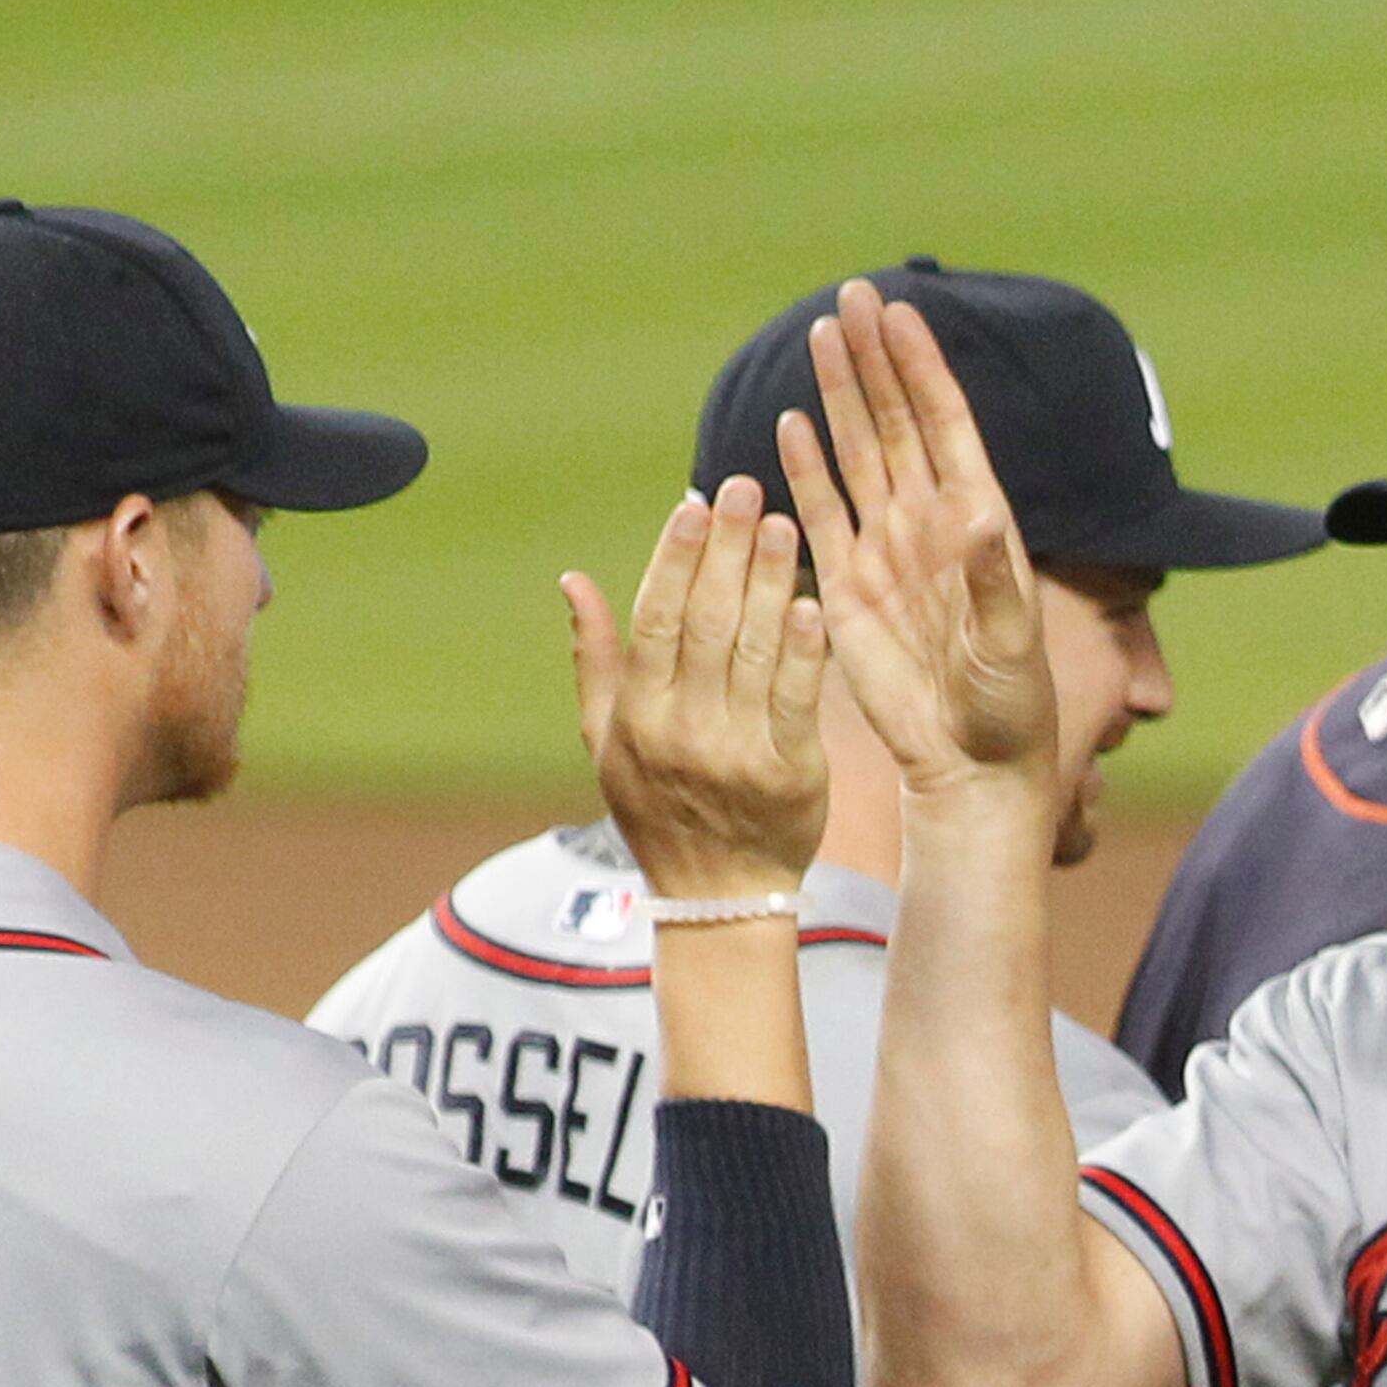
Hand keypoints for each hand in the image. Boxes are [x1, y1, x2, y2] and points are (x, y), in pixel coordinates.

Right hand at [565, 474, 827, 904]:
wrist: (719, 897)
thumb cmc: (660, 811)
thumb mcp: (607, 744)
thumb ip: (595, 660)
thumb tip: (572, 580)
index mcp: (638, 718)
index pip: (655, 621)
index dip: (674, 559)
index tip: (694, 503)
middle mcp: (682, 732)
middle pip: (706, 623)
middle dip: (727, 550)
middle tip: (747, 489)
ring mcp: (736, 754)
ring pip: (753, 651)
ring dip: (770, 582)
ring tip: (784, 525)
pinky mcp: (790, 774)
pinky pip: (796, 699)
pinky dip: (803, 650)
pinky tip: (813, 602)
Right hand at [776, 279, 1058, 799]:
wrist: (970, 763)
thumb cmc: (1009, 706)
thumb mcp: (1010, 644)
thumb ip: (993, 578)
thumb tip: (975, 514)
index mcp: (976, 522)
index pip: (944, 424)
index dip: (921, 367)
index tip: (899, 311)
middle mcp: (929, 524)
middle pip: (894, 423)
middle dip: (874, 360)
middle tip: (851, 296)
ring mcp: (886, 551)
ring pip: (857, 455)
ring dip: (839, 397)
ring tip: (821, 335)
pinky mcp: (846, 588)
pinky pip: (823, 515)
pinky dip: (807, 469)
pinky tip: (792, 422)